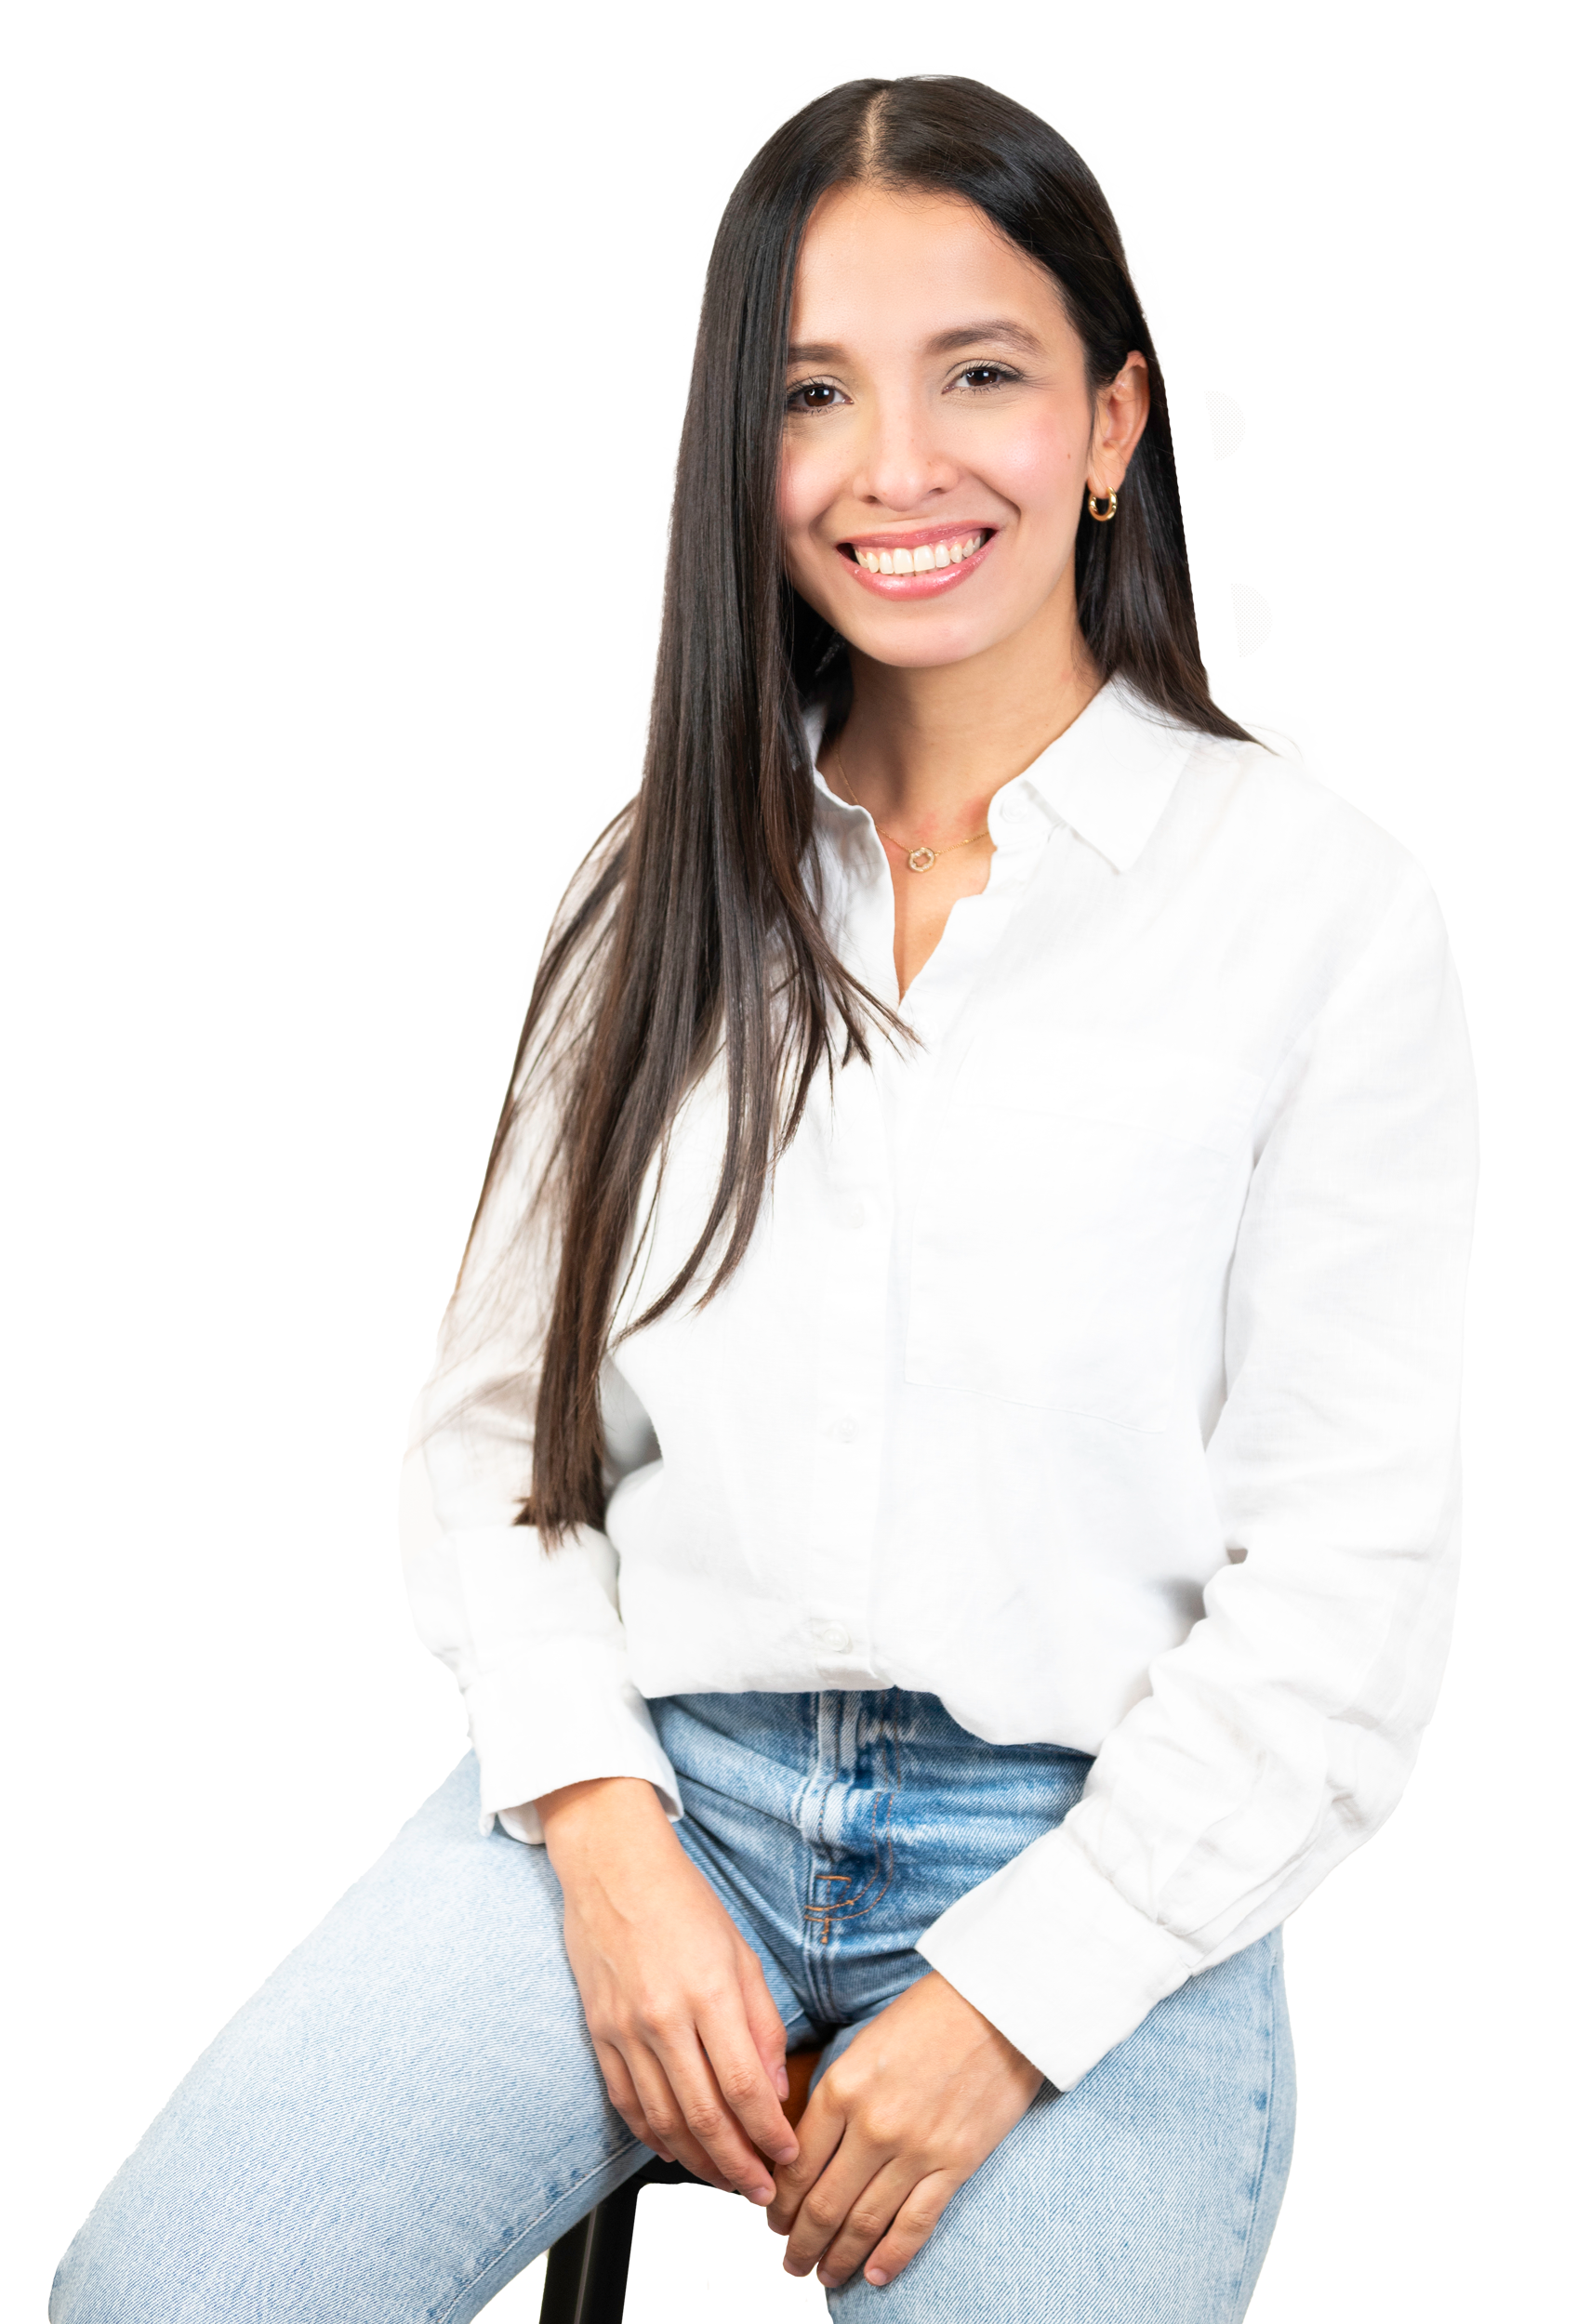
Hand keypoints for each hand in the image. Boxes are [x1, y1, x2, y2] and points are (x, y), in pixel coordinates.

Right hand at [536, 1776, 798, 2204]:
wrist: (612, 1868)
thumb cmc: (680, 1901)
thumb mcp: (740, 1953)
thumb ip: (760, 2022)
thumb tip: (773, 2085)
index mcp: (708, 1993)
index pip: (744, 2088)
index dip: (768, 2134)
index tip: (788, 2156)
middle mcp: (664, 2018)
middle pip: (705, 2117)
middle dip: (739, 2165)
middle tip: (762, 2190)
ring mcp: (625, 2030)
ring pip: (664, 2121)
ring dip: (700, 2162)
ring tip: (727, 2179)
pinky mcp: (599, 2034)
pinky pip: (627, 2103)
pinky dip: (652, 2137)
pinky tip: (676, 2151)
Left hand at [766, 1970, 1043, 2287]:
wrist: (998, 2006)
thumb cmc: (932, 2014)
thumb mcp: (863, 2044)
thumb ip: (835, 2095)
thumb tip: (807, 2148)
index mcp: (843, 2087)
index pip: (797, 2165)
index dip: (781, 2203)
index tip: (775, 2220)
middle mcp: (873, 2125)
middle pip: (823, 2203)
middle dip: (801, 2241)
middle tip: (791, 2260)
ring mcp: (916, 2150)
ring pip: (863, 2222)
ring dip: (838, 2257)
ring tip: (825, 2274)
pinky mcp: (955, 2165)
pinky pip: (915, 2224)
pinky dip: (890, 2256)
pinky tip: (873, 2274)